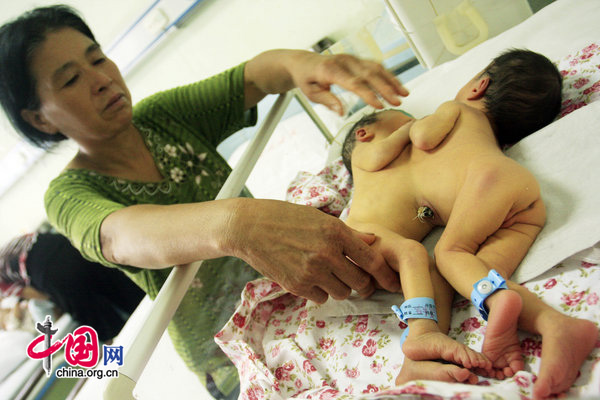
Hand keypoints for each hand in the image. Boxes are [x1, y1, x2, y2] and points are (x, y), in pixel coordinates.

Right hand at [226, 198, 400, 303]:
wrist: (249, 228)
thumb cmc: (285, 217)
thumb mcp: (319, 217)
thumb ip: (348, 232)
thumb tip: (373, 240)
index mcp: (336, 232)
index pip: (371, 259)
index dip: (383, 273)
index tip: (386, 279)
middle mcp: (327, 253)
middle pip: (360, 282)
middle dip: (360, 283)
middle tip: (355, 278)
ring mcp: (311, 271)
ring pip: (341, 292)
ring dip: (339, 287)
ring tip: (328, 275)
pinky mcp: (296, 285)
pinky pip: (321, 298)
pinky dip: (319, 291)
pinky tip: (310, 277)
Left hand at [290, 52, 408, 114]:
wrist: (304, 62)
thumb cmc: (308, 79)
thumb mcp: (311, 93)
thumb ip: (327, 101)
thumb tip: (341, 112)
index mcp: (331, 70)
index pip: (354, 83)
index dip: (369, 94)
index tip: (380, 105)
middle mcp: (345, 61)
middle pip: (370, 74)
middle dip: (386, 88)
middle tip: (398, 101)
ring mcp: (352, 58)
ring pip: (376, 68)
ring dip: (392, 81)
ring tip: (404, 93)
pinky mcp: (357, 59)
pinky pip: (374, 65)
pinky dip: (387, 75)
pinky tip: (396, 85)